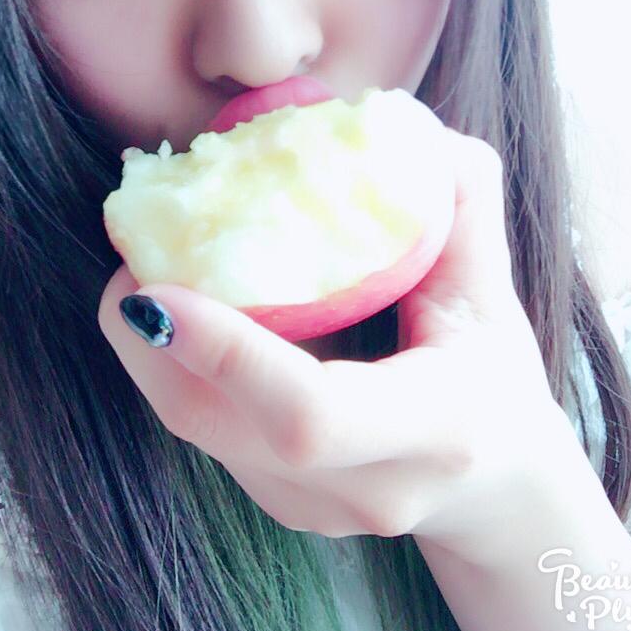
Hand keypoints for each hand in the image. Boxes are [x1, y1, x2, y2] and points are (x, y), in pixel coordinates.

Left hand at [98, 129, 568, 564]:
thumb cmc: (496, 374)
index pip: (311, 412)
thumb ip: (459, 199)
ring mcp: (314, 509)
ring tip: (147, 272)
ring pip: (198, 429)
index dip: (227, 351)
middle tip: (134, 258)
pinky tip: (186, 318)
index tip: (156, 288)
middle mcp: (366, 486)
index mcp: (436, 427)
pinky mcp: (279, 505)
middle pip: (220, 423)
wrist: (495, 485)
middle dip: (151, 343)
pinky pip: (207, 432)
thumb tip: (398, 120)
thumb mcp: (492, 286)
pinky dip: (179, 369)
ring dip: (152, 351)